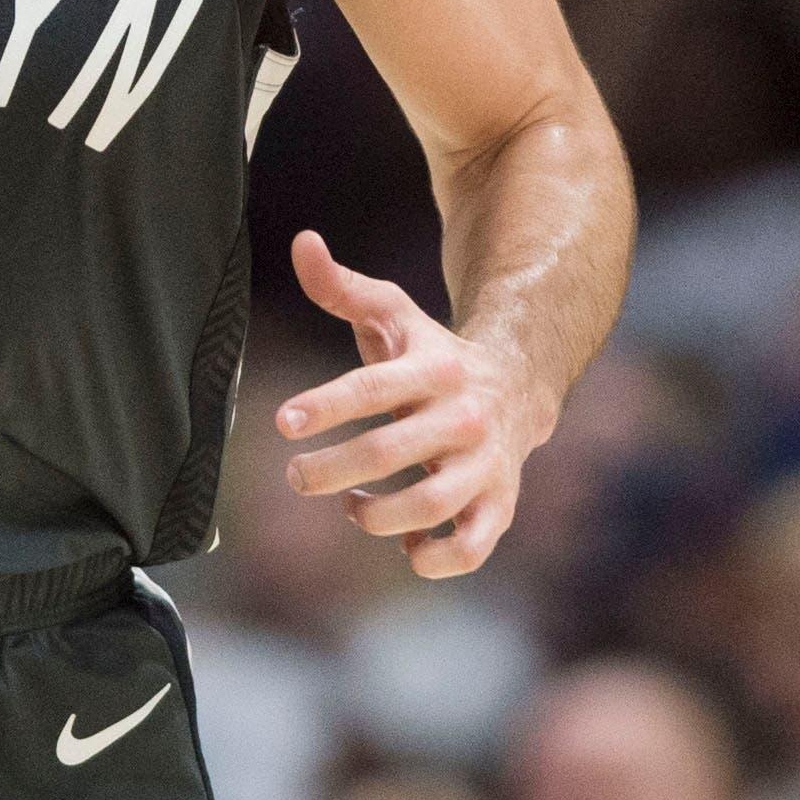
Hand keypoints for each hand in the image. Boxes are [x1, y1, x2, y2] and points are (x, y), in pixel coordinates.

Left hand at [275, 229, 542, 578]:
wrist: (516, 386)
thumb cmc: (432, 354)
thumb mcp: (393, 314)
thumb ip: (342, 287)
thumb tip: (301, 242)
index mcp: (433, 369)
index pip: (372, 388)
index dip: (325, 406)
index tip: (283, 422)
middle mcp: (464, 418)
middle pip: (392, 452)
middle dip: (333, 469)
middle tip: (296, 476)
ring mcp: (485, 465)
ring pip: (431, 506)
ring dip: (377, 516)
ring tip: (350, 508)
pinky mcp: (499, 506)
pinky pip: (469, 549)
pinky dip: (431, 557)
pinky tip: (403, 542)